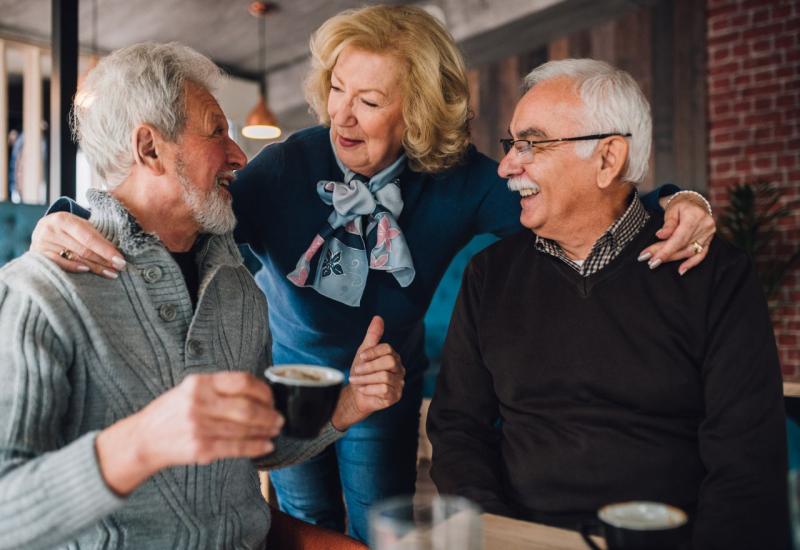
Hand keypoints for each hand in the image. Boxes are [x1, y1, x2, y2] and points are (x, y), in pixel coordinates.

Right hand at [31, 212, 126, 278]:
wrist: (44, 230)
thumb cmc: (69, 229)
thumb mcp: (81, 226)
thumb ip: (96, 236)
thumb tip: (118, 254)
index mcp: (64, 219)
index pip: (90, 238)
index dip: (106, 250)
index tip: (121, 260)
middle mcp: (50, 229)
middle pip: (83, 250)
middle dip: (104, 261)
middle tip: (120, 268)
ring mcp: (42, 243)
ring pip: (74, 258)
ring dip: (95, 268)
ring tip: (111, 273)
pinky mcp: (37, 255)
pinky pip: (59, 264)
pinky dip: (73, 268)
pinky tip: (87, 271)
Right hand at [96, 372, 282, 494]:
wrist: (143, 439)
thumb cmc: (172, 412)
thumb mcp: (191, 389)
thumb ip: (219, 388)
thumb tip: (257, 392)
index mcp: (200, 383)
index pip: (241, 381)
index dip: (263, 390)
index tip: (271, 397)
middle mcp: (199, 403)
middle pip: (247, 407)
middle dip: (269, 414)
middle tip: (279, 418)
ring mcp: (200, 427)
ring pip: (244, 429)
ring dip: (265, 430)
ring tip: (275, 430)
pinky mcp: (201, 448)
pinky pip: (236, 447)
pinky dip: (255, 447)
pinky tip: (265, 445)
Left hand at [331, 316, 404, 430]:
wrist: (356, 395)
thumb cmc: (361, 372)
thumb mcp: (364, 352)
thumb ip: (372, 336)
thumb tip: (378, 318)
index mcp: (393, 356)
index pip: (388, 348)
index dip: (372, 352)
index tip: (360, 357)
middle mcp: (399, 369)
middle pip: (389, 361)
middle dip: (369, 366)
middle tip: (357, 370)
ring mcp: (398, 383)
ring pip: (384, 376)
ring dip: (365, 379)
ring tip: (357, 381)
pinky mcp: (395, 396)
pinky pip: (383, 390)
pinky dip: (369, 389)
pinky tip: (363, 389)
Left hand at [638, 194, 715, 274]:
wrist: (694, 203)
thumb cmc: (680, 206)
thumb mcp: (671, 210)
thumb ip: (668, 224)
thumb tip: (660, 236)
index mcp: (695, 216)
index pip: (679, 238)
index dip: (665, 251)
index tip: (652, 259)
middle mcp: (704, 226)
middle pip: (682, 246)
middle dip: (664, 254)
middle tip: (649, 261)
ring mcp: (708, 234)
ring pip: (689, 252)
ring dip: (672, 259)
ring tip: (657, 262)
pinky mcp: (709, 240)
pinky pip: (701, 254)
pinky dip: (691, 263)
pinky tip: (681, 270)